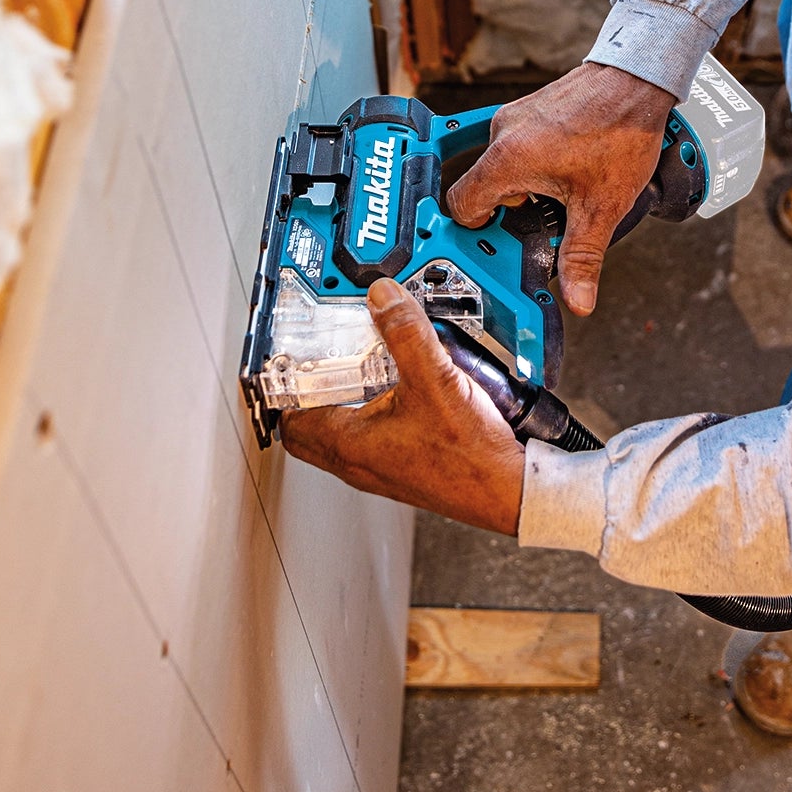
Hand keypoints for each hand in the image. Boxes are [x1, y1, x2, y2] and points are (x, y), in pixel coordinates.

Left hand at [279, 280, 525, 533]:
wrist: (508, 492)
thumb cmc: (470, 458)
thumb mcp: (436, 382)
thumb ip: (406, 334)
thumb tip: (383, 299)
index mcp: (349, 446)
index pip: (290, 419)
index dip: (283, 387)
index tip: (288, 358)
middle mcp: (358, 462)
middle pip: (308, 429)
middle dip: (308, 395)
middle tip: (316, 363)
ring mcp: (381, 468)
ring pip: (339, 434)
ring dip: (340, 403)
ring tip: (355, 370)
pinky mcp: (403, 467)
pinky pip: (369, 438)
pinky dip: (370, 412)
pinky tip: (397, 391)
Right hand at [446, 63, 675, 314]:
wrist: (638, 79)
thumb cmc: (621, 130)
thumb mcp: (601, 206)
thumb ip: (583, 257)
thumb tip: (577, 298)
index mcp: (508, 158)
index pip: (462, 204)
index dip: (477, 229)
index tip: (501, 240)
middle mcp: (503, 133)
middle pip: (482, 188)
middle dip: (509, 213)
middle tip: (539, 224)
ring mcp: (516, 117)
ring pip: (502, 168)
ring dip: (524, 189)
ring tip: (561, 195)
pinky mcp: (531, 109)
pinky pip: (517, 148)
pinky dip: (533, 167)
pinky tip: (567, 172)